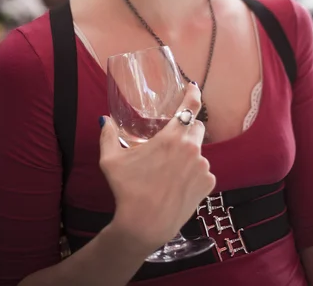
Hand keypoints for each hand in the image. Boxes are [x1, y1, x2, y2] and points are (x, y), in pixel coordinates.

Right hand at [99, 82, 215, 254]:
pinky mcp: (208, 184)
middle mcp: (191, 148)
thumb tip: (105, 120)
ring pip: (198, 151)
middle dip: (186, 129)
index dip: (193, 93)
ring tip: (169, 172)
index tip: (193, 87)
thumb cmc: (127, 191)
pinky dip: (193, 174)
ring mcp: (203, 167)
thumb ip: (108, 136)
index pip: (190, 106)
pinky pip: (203, 171)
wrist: (144, 226)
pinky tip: (177, 185)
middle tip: (171, 141)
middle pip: (196, 127)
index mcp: (171, 137)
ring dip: (188, 155)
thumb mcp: (111, 160)